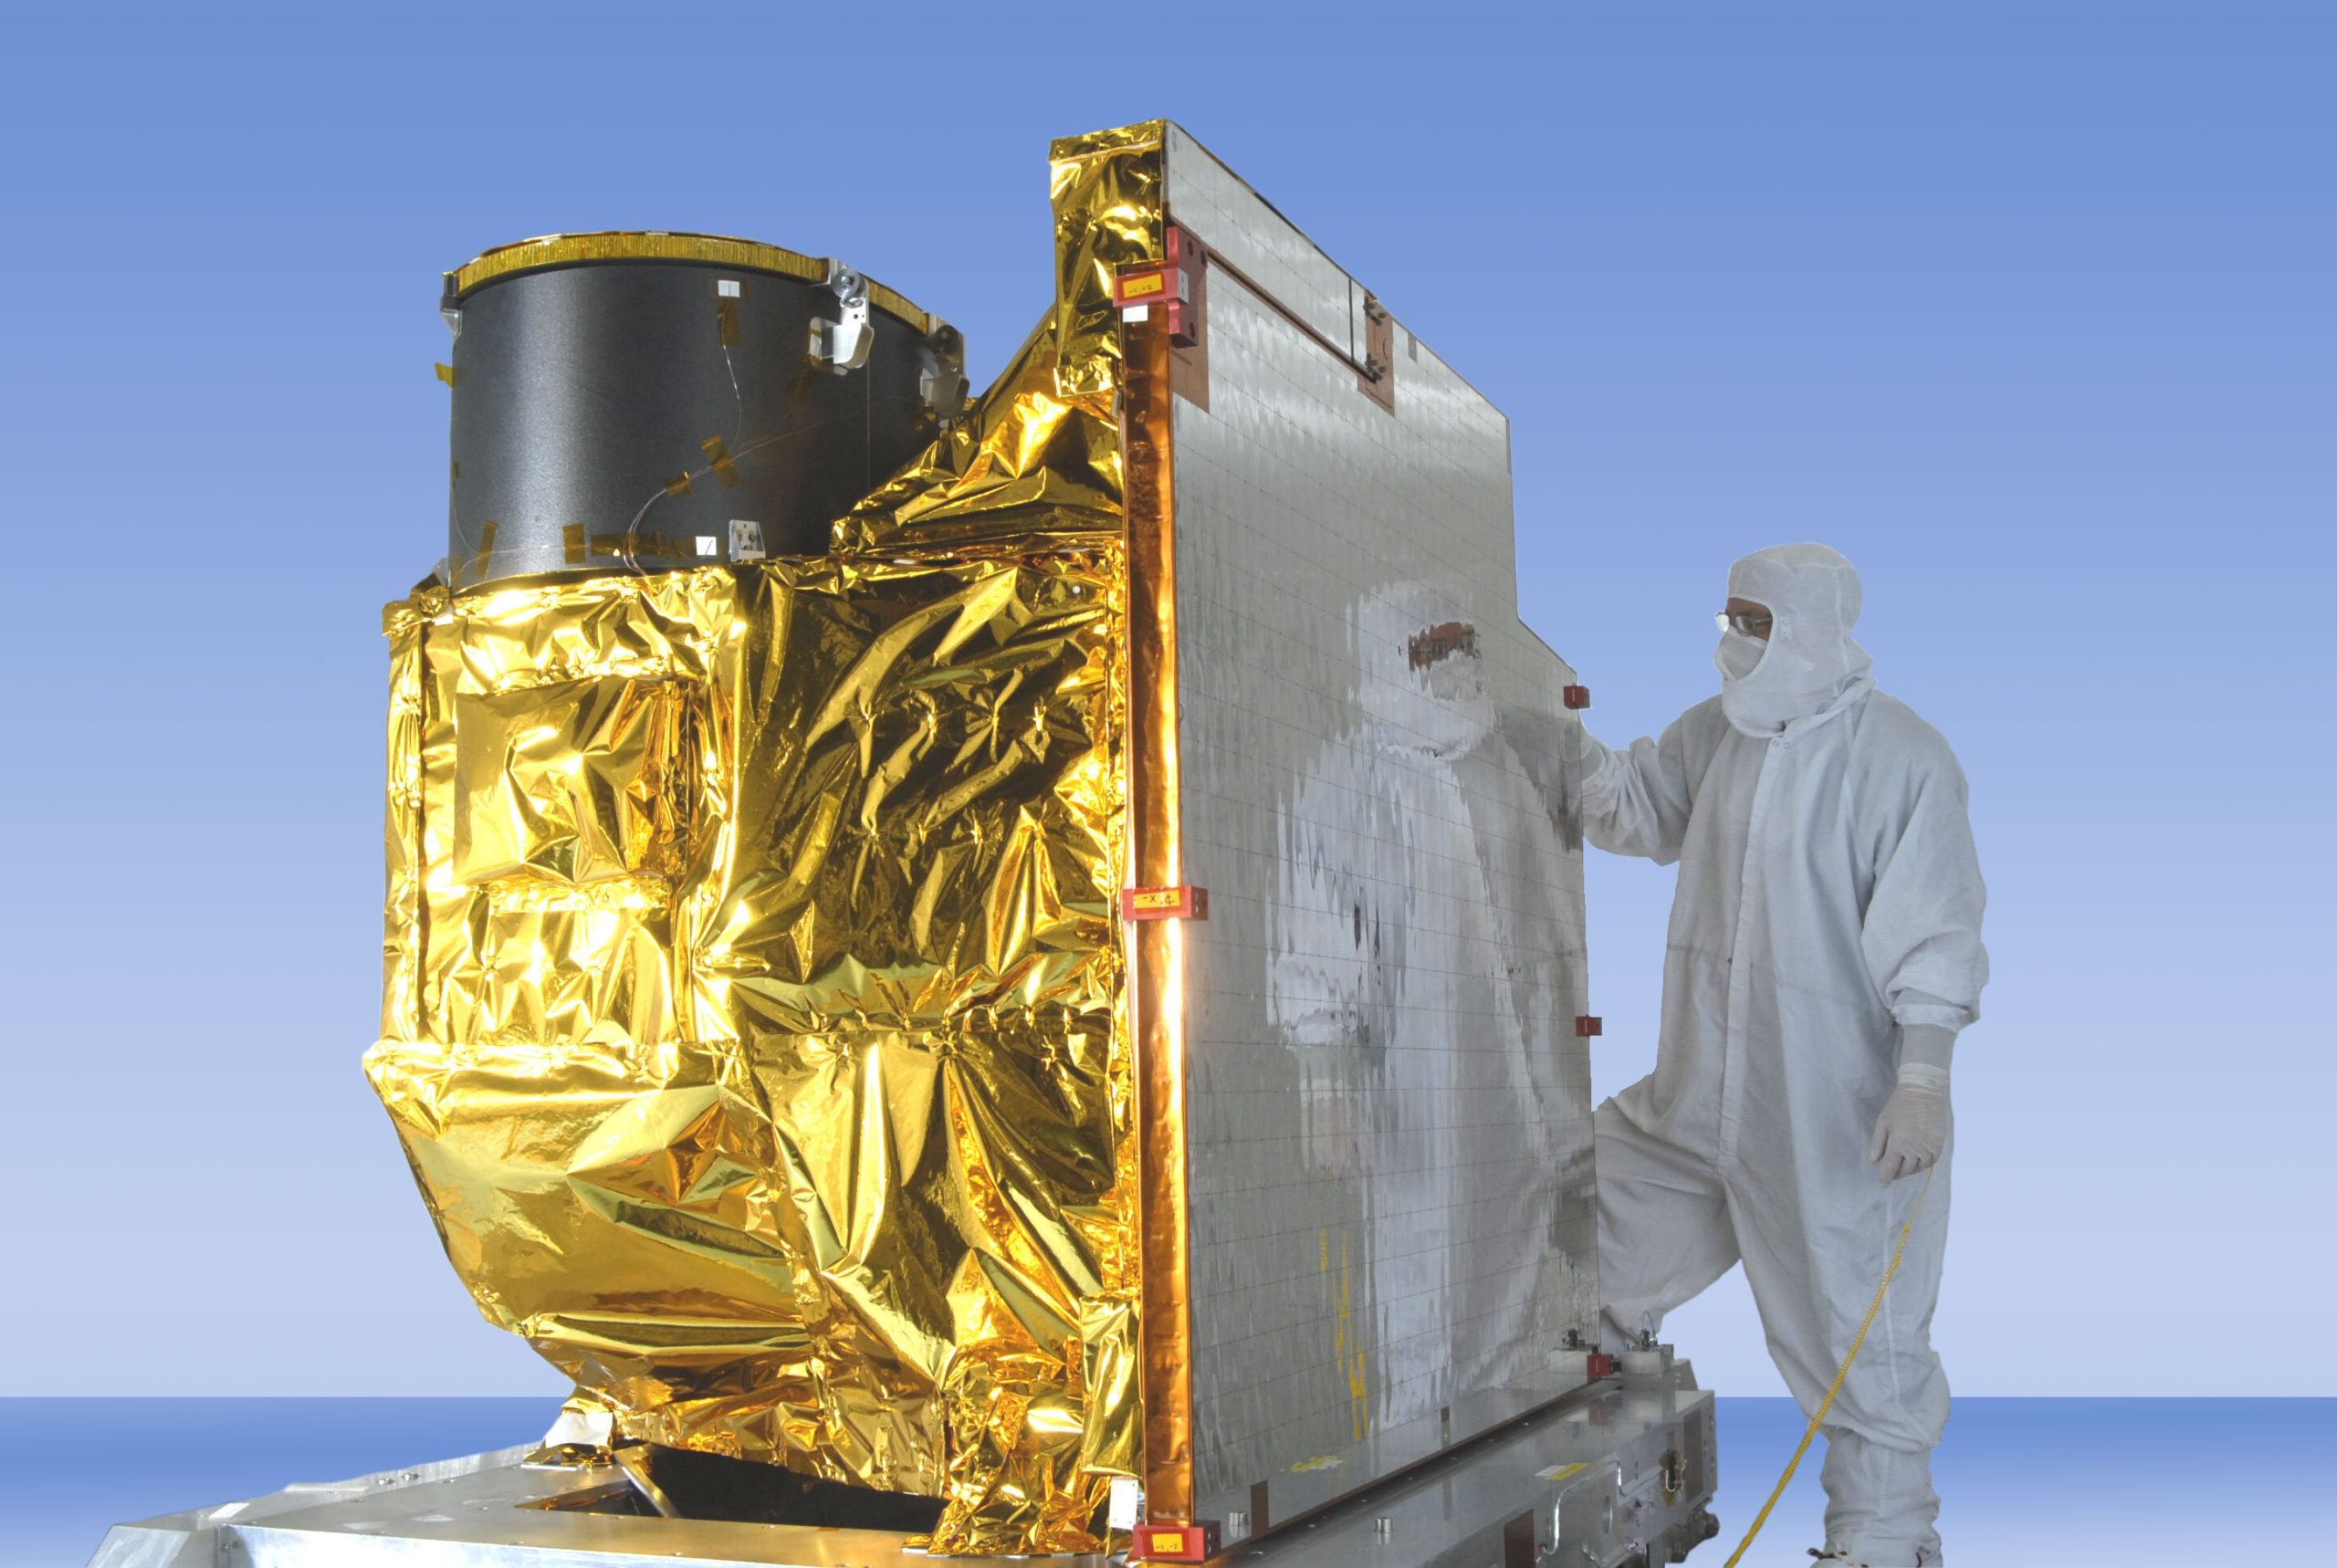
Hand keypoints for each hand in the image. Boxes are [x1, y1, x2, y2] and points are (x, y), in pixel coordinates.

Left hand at [1868, 1067, 1950, 1184]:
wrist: (1923, 1092)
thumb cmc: (1899, 1105)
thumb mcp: (1883, 1122)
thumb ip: (1877, 1143)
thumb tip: (1874, 1161)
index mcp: (1898, 1143)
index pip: (1890, 1168)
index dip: (1885, 1178)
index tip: (1882, 1185)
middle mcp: (1915, 1148)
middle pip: (1905, 1170)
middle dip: (1897, 1174)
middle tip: (1892, 1172)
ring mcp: (1928, 1147)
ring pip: (1919, 1168)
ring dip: (1910, 1170)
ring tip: (1903, 1166)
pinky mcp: (1939, 1144)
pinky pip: (1931, 1162)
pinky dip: (1923, 1165)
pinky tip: (1917, 1161)